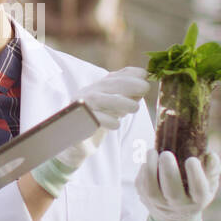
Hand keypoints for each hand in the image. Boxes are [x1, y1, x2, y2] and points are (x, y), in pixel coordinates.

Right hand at [30, 67, 150, 196]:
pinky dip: (106, 120)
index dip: (128, 74)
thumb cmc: (97, 124)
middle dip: (127, 84)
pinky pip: (91, 119)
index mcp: (96, 89)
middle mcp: (87, 95)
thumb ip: (125, 97)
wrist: (75, 147)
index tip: (144, 75)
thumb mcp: (113, 108)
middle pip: (107, 85)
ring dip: (119, 101)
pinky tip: (116, 124)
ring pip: (99, 99)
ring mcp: (80, 108)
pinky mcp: (77, 125)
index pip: (113, 77)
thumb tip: (143, 87)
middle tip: (145, 88)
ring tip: (135, 108)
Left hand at [136, 149, 220, 220]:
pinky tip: (148, 159)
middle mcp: (178, 205)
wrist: (175, 215)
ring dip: (150, 169)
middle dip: (168, 171)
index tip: (192, 160)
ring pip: (152, 190)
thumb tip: (211, 155)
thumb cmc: (195, 191)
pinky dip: (142, 171)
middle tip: (167, 154)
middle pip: (172, 193)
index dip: (196, 175)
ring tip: (151, 152)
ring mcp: (160, 204)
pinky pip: (141, 186)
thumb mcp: (209, 184)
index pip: (199, 190)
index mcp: (198, 200)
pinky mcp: (145, 199)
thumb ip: (213, 169)